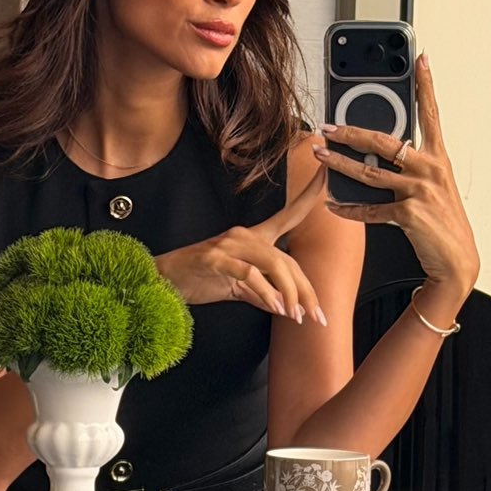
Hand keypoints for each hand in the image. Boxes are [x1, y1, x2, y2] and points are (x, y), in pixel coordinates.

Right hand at [155, 167, 328, 324]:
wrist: (162, 281)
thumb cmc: (199, 279)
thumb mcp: (237, 287)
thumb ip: (262, 293)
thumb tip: (284, 307)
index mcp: (253, 238)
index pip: (289, 214)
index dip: (310, 194)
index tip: (328, 173)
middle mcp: (244, 236)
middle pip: (287, 259)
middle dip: (306, 291)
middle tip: (317, 317)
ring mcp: (228, 246)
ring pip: (273, 264)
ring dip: (289, 294)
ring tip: (296, 316)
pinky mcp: (214, 259)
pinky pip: (248, 273)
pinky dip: (265, 292)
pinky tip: (275, 308)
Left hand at [312, 53, 479, 297]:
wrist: (456, 262)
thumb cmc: (443, 223)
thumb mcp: (434, 187)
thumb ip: (411, 166)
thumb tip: (379, 152)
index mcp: (439, 158)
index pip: (431, 114)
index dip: (426, 85)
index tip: (420, 59)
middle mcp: (431, 169)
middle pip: (384, 141)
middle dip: (351, 131)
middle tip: (328, 126)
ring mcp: (420, 190)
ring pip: (369, 172)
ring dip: (339, 164)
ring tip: (321, 154)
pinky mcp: (408, 213)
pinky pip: (370, 208)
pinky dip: (349, 208)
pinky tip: (333, 205)